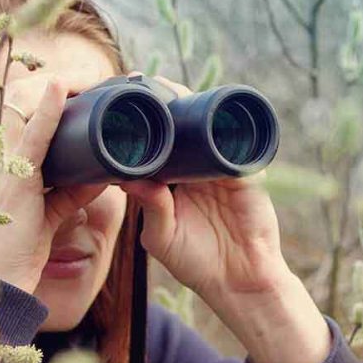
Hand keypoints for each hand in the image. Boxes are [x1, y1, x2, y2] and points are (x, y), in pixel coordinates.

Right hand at [0, 76, 107, 293]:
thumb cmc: (16, 249)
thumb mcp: (45, 211)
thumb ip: (71, 190)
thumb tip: (104, 173)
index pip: (7, 109)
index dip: (35, 89)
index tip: (65, 80)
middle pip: (12, 99)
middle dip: (47, 82)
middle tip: (85, 75)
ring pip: (19, 107)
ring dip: (53, 86)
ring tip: (84, 74)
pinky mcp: (12, 180)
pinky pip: (30, 137)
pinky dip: (47, 110)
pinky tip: (60, 87)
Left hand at [119, 76, 288, 303]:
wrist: (240, 281)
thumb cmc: (197, 263)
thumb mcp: (163, 238)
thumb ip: (151, 209)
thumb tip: (129, 179)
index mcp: (169, 182)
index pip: (153, 145)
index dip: (138, 127)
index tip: (117, 104)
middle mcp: (193, 170)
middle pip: (178, 127)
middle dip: (162, 103)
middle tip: (140, 81)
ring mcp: (220, 168)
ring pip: (205, 126)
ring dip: (191, 105)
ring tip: (169, 88)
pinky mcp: (245, 172)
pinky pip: (236, 142)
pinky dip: (224, 126)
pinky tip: (210, 110)